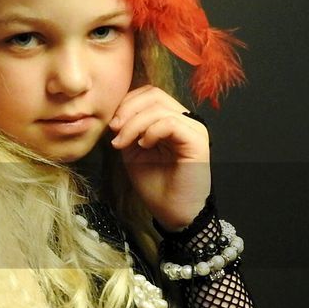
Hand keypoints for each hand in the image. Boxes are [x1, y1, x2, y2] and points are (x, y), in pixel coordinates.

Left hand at [109, 85, 210, 228]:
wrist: (172, 213)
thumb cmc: (155, 185)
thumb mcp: (132, 152)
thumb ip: (127, 130)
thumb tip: (115, 114)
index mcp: (170, 120)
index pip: (148, 94)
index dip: (126, 104)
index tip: (111, 126)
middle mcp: (184, 120)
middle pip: (153, 94)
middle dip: (127, 110)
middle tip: (114, 131)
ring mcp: (193, 128)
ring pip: (159, 107)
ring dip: (134, 124)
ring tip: (124, 144)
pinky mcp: (197, 141)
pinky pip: (171, 122)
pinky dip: (151, 131)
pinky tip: (144, 146)